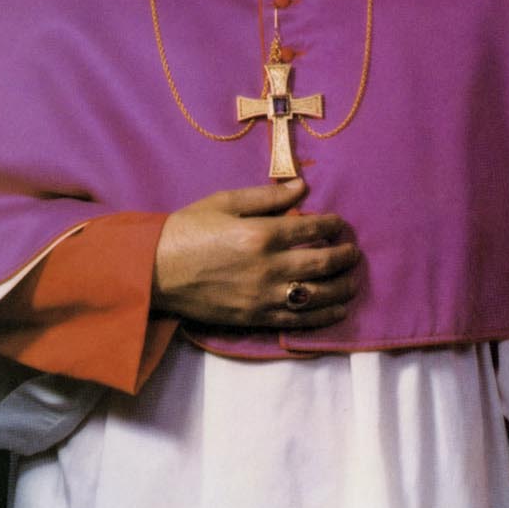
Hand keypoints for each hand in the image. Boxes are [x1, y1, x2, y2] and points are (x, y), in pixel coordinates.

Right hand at [151, 177, 359, 329]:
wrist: (154, 272)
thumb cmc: (187, 230)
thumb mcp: (225, 202)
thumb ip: (267, 197)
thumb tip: (303, 186)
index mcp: (260, 234)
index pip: (312, 228)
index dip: (334, 226)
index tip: (341, 225)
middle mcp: (267, 268)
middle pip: (322, 263)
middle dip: (346, 256)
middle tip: (354, 252)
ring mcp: (262, 297)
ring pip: (318, 295)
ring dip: (343, 288)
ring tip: (353, 280)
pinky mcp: (255, 319)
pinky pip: (298, 321)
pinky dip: (324, 316)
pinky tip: (338, 309)